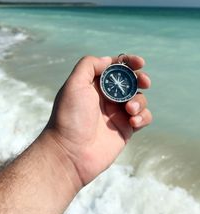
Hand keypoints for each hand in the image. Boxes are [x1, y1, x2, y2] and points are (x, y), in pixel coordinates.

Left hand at [43, 55, 151, 186]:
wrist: (70, 153)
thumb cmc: (70, 117)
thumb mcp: (74, 84)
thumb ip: (89, 65)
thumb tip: (109, 61)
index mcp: (94, 84)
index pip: (115, 67)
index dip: (128, 62)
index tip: (139, 62)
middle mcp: (106, 97)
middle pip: (131, 81)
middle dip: (140, 79)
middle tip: (144, 82)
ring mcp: (117, 113)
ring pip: (139, 99)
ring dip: (140, 100)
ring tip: (129, 109)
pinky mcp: (125, 129)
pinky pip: (143, 117)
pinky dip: (143, 116)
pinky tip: (132, 122)